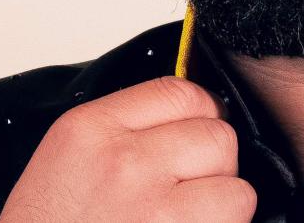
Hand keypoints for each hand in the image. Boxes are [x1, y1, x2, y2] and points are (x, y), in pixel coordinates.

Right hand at [0, 76, 256, 222]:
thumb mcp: (67, 158)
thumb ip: (122, 129)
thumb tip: (184, 118)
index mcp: (90, 130)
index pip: (178, 92)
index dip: (201, 113)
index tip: (196, 133)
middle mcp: (125, 163)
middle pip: (216, 136)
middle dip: (212, 162)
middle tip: (188, 187)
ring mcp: (155, 208)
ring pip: (236, 185)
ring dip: (222, 203)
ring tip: (188, 217)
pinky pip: (233, 222)